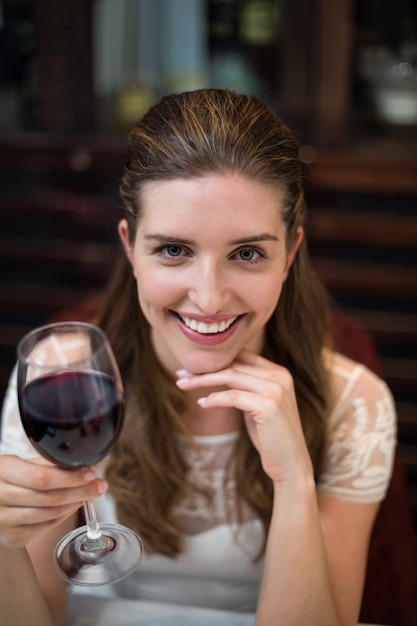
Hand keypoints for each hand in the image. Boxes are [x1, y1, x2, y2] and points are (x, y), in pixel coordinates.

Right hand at [0, 455, 107, 547]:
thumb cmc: (13, 478)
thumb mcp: (23, 463)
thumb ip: (48, 464)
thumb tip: (83, 466)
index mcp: (3, 470)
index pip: (41, 477)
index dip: (70, 477)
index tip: (91, 474)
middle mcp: (0, 496)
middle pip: (49, 497)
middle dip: (80, 491)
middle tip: (99, 486)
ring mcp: (4, 520)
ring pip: (50, 514)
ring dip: (75, 503)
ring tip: (89, 494)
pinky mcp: (13, 537)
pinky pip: (47, 526)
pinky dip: (65, 515)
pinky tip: (73, 505)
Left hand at [176, 350, 312, 484]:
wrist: (290, 464)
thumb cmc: (270, 437)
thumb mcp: (258, 405)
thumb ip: (246, 387)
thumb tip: (218, 374)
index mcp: (279, 373)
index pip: (242, 357)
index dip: (215, 360)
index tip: (190, 367)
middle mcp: (280, 376)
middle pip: (233, 366)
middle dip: (203, 370)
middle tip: (180, 375)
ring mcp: (276, 390)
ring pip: (231, 377)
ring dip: (202, 381)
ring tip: (182, 385)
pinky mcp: (268, 406)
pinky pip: (233, 396)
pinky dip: (214, 398)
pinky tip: (202, 403)